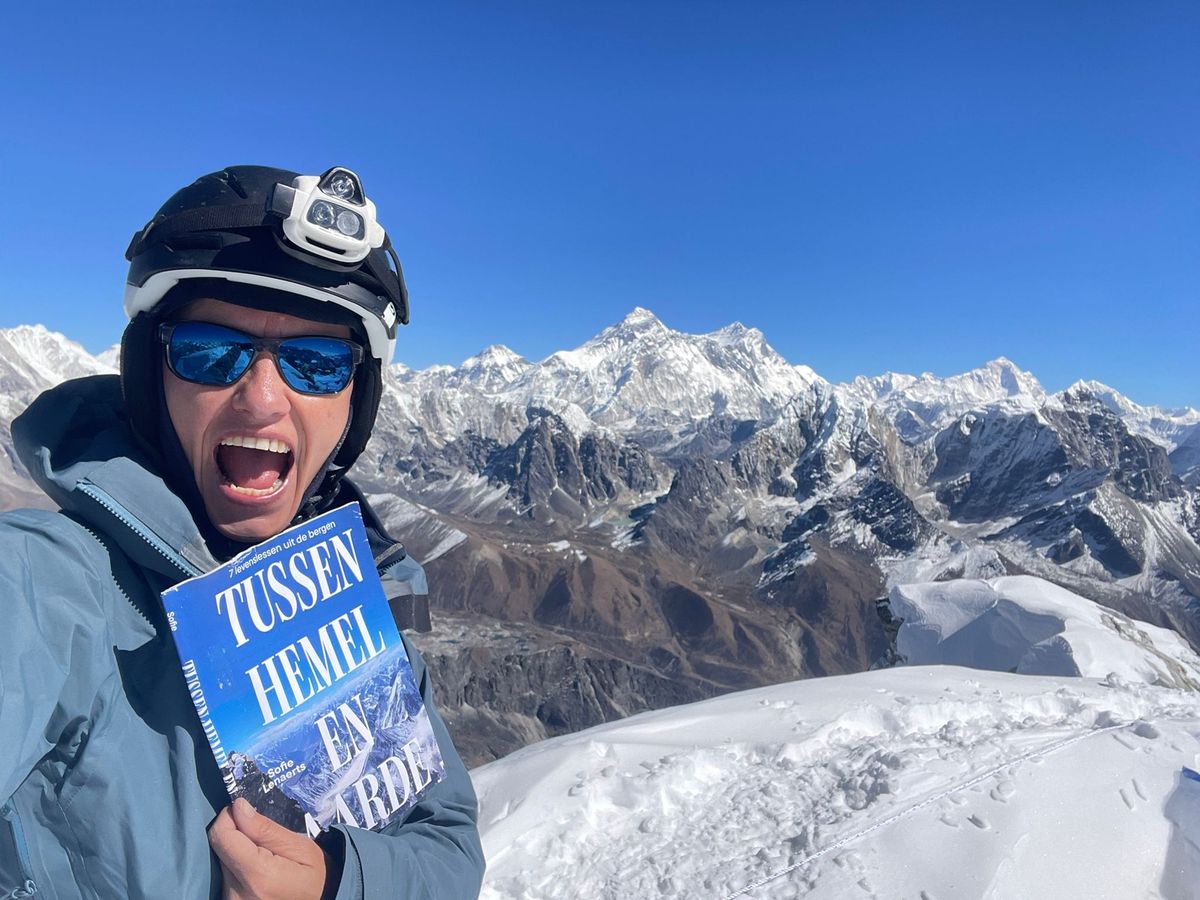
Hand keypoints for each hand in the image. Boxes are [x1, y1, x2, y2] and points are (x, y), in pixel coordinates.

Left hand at [208, 798, 331, 899]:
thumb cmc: (314, 878)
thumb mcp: (301, 847)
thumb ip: (266, 829)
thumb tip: (239, 807)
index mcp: (258, 876)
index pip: (222, 837)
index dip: (229, 817)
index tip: (244, 813)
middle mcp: (238, 894)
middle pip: (220, 848)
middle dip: (237, 836)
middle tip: (263, 840)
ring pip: (221, 861)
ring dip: (238, 852)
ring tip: (264, 858)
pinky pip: (224, 876)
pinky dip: (237, 867)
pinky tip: (256, 871)